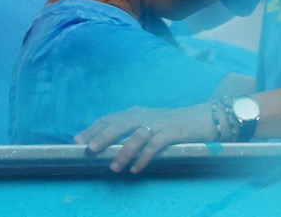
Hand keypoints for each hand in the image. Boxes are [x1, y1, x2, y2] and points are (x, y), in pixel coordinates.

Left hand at [74, 104, 212, 173]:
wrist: (202, 117)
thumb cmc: (172, 124)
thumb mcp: (149, 122)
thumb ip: (131, 129)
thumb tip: (106, 143)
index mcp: (136, 112)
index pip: (110, 118)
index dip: (93, 128)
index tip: (77, 140)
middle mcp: (145, 115)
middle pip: (120, 124)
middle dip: (104, 136)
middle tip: (90, 150)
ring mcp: (158, 124)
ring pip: (136, 137)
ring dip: (123, 152)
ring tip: (113, 167)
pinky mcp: (172, 133)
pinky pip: (154, 146)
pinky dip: (143, 158)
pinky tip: (135, 169)